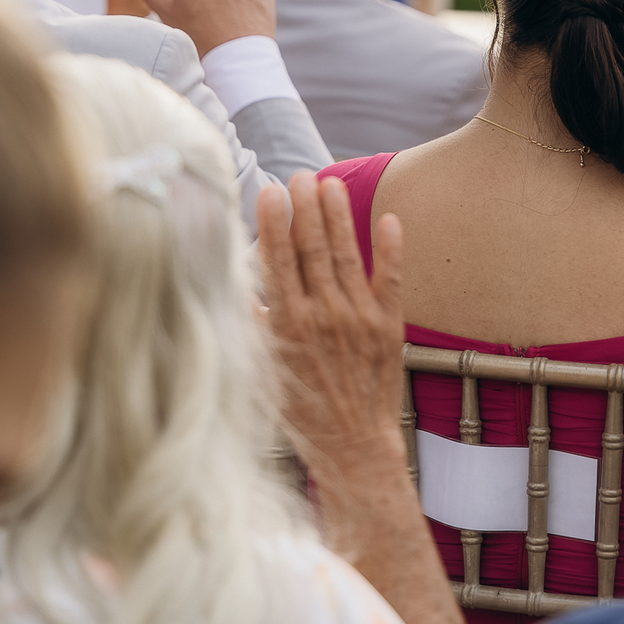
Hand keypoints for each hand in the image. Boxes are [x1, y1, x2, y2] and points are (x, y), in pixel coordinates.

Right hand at [258, 172, 405, 485]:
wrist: (353, 449)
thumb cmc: (300, 412)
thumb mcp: (262, 371)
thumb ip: (251, 326)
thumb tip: (232, 284)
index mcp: (288, 325)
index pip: (279, 260)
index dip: (274, 222)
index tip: (270, 191)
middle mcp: (324, 316)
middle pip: (313, 249)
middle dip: (306, 208)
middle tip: (301, 174)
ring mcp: (359, 319)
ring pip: (347, 255)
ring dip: (339, 217)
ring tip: (330, 184)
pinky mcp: (389, 326)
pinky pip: (391, 280)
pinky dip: (391, 250)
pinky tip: (390, 219)